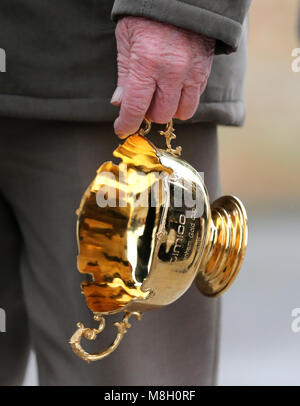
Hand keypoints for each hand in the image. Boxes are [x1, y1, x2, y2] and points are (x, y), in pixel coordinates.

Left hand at [111, 16, 214, 137]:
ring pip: (182, 112)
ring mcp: (191, 72)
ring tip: (162, 96)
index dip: (126, 124)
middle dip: (149, 113)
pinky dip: (184, 99)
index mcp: (146, 63)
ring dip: (169, 109)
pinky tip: (176, 86)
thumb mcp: (127, 38)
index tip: (122, 129)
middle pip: (161, 115)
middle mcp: (171, 72)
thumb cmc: (146, 14)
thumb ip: (124, 74)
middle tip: (145, 101)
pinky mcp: (204, 70)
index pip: (135, 108)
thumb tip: (119, 102)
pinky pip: (195, 98)